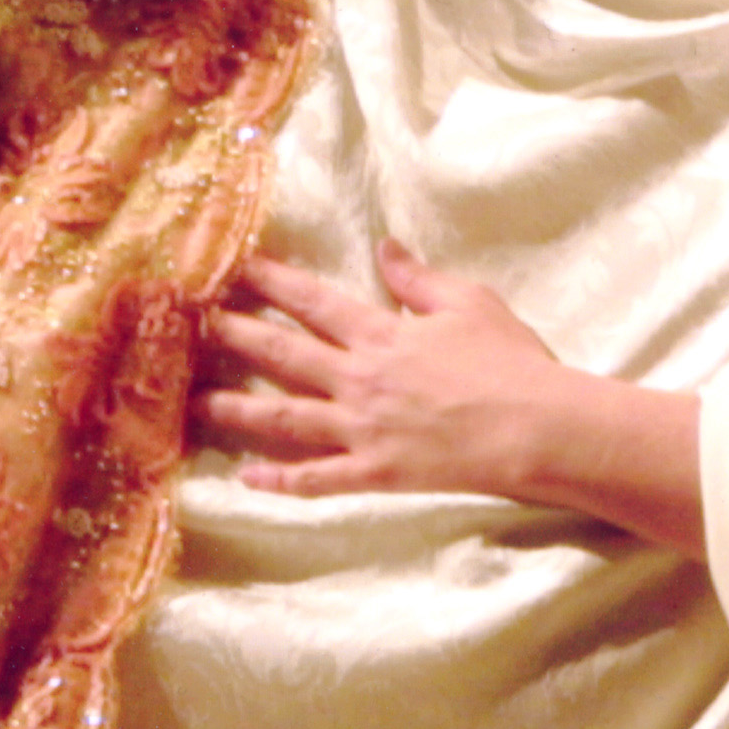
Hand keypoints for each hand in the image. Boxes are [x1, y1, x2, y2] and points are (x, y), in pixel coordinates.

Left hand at [195, 240, 591, 504]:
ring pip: (283, 419)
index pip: (314, 303)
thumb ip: (419, 278)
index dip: (272, 282)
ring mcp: (362, 429)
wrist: (535, 428)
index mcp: (383, 335)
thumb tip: (384, 247)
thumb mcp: (470, 302)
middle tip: (192, 325)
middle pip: (283, 355)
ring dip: (234, 410)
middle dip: (234, 336)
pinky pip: (317, 478)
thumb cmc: (510, 362)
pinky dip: (280, 481)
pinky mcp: (374, 472)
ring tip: (192, 402)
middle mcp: (359, 379)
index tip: (234, 268)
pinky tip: (247, 480)